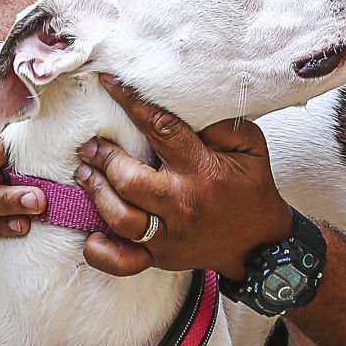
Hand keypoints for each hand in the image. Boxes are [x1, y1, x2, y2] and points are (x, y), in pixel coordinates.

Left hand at [74, 77, 292, 277]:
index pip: (161, 129)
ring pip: (120, 218)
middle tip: (91, 145)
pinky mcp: (160, 258)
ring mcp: (168, 236)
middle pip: (129, 181)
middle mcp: (181, 204)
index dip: (131, 102)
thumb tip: (191, 115)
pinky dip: (101, 251)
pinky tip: (91, 233)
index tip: (108, 83)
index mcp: (202, 171)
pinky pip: (122, 262)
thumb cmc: (251, 190)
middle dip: (104, 158)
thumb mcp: (251, 148)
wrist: (261, 245)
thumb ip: (225, 125)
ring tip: (85, 173)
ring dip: (96, 193)